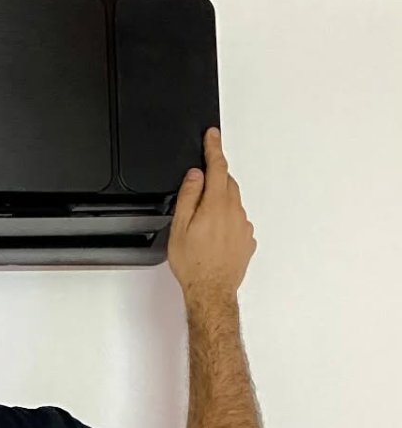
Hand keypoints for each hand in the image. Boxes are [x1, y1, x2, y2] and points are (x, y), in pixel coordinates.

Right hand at [167, 128, 256, 305]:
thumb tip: (196, 176)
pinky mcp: (247, 240)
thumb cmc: (194, 264)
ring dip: (220, 202)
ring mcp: (243, 226)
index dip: (214, 148)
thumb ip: (189, 196)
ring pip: (233, 202)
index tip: (213, 135)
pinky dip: (227, 220)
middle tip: (199, 185)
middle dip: (215, 177)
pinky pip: (237, 221)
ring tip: (201, 223)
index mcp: (216, 205)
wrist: (211, 292)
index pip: (218, 167)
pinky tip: (213, 236)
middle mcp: (235, 212)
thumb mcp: (180, 227)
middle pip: (227, 183)